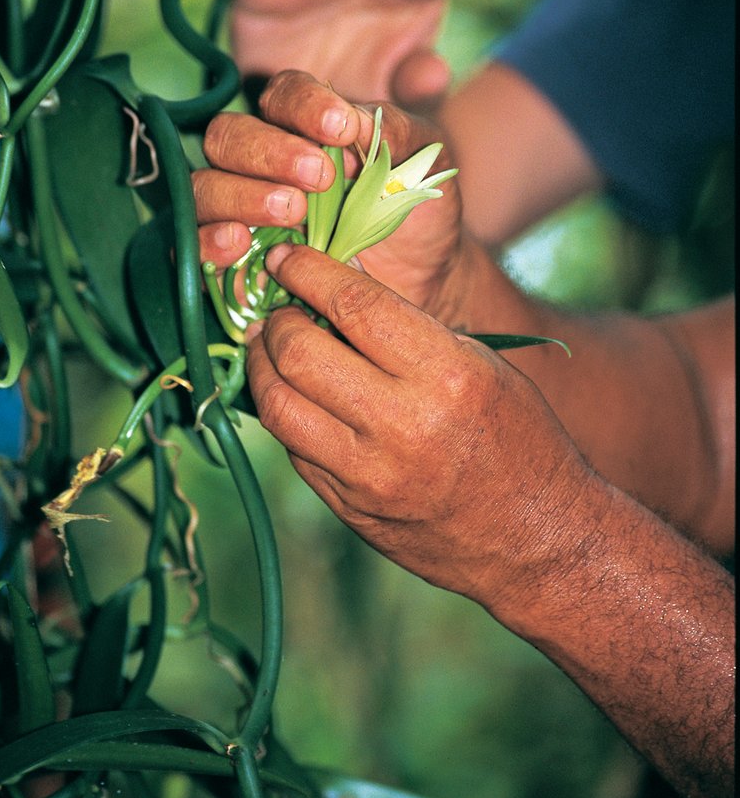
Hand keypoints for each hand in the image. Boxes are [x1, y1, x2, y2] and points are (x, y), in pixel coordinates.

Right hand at [197, 71, 465, 314]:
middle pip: (229, 135)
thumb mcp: (421, 164)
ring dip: (242, 195)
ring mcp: (239, 208)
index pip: (283, 93)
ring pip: (205, 186)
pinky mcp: (231, 259)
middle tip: (318, 178)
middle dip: (269, 152)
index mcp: (304, 123)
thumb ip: (394, 132)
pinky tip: (239, 244)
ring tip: (292, 213)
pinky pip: (193, 242)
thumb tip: (358, 119)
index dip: (304, 105)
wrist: (424, 282)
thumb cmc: (418, 212)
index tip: (341, 128)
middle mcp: (260, 159)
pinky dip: (207, 240)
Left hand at [245, 242, 600, 613]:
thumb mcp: (483, 366)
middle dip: (275, 321)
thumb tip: (335, 290)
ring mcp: (370, 475)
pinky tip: (292, 397)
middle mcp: (402, 425)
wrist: (536, 539)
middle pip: (300, 354)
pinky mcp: (351, 508)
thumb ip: (411, 332)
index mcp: (446, 375)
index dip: (307, 271)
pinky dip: (284, 415)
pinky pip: (294, 451)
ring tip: (267, 350)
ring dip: (261, 368)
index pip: (354, 304)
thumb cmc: (517, 438)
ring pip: (279, 407)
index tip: (286, 258)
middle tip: (277, 310)